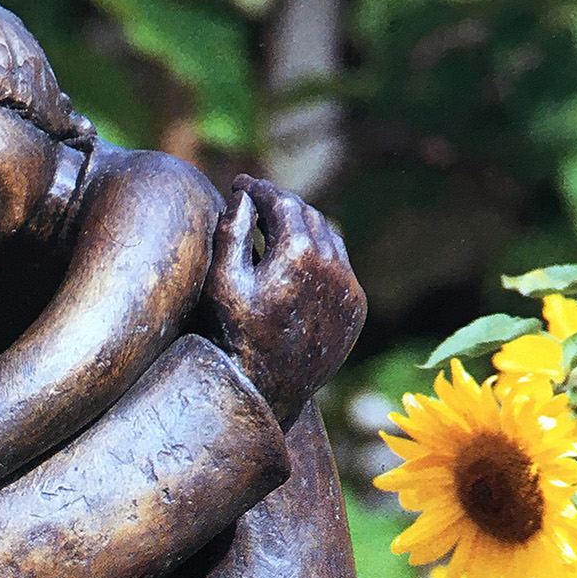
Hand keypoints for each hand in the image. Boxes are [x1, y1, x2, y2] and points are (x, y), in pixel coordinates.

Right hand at [205, 175, 365, 430]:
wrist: (264, 393)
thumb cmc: (233, 338)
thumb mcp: (221, 282)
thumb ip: (231, 232)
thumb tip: (242, 198)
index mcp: (298, 252)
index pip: (280, 202)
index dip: (258, 189)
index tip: (239, 184)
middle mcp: (331, 265)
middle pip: (307, 215)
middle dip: (281, 205)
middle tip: (257, 202)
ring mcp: (348, 289)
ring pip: (329, 238)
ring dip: (303, 227)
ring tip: (277, 227)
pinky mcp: (356, 310)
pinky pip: (342, 270)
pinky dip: (321, 257)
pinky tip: (300, 261)